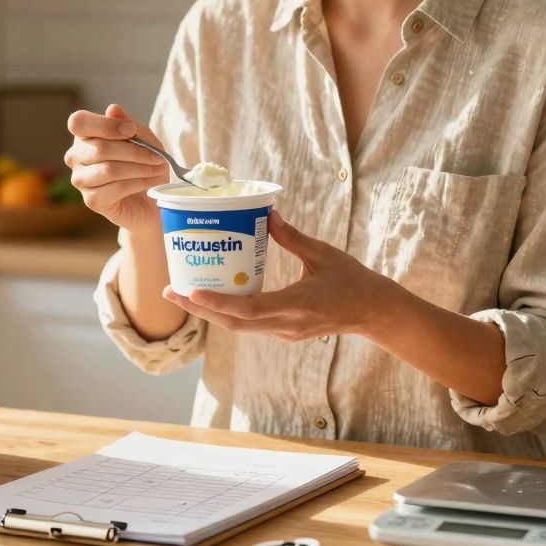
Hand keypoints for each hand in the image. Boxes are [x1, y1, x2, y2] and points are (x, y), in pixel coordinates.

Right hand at [64, 104, 169, 231]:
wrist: (150, 197)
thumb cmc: (143, 162)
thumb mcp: (143, 138)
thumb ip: (129, 123)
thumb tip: (113, 109)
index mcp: (84, 135)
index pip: (78, 122)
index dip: (104, 125)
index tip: (131, 131)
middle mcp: (75, 156)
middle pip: (100, 148)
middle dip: (135, 151)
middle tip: (159, 157)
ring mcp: (80, 179)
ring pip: (109, 169)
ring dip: (140, 168)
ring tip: (159, 168)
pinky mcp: (91, 200)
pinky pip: (116, 188)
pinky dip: (138, 183)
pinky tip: (151, 182)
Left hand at [162, 211, 398, 340]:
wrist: (375, 312)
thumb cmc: (353, 281)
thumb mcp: (323, 255)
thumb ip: (293, 237)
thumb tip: (269, 213)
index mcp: (297, 305)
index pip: (249, 309)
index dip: (218, 303)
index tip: (192, 293)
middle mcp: (286, 325)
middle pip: (234, 323)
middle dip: (200, 310)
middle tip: (170, 291)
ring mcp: (285, 332)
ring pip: (240, 327)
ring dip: (211, 313)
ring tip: (184, 293)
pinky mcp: (285, 332)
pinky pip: (251, 325)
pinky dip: (229, 313)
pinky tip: (214, 298)